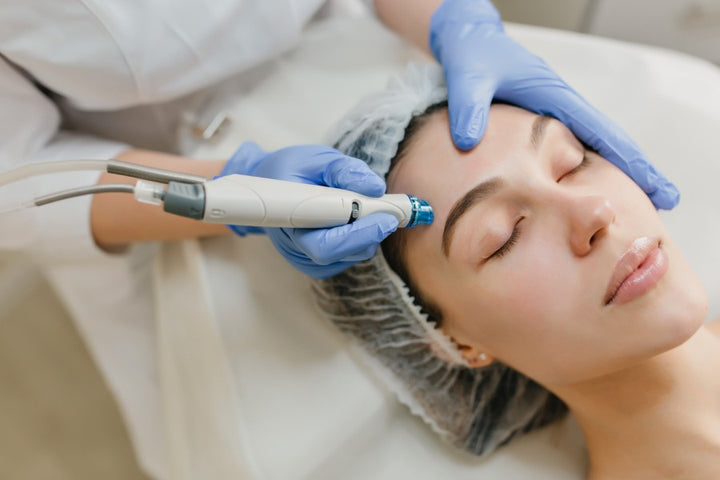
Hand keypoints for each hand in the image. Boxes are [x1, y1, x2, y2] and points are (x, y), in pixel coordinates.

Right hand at [221, 142, 398, 277]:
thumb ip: (345, 170)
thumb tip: (374, 186)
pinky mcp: (318, 264)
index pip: (324, 243)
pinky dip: (362, 238)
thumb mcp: (317, 159)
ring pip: (349, 255)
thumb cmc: (292, 171)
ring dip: (368, 233)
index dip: (357, 233)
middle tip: (392, 213)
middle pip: (340, 253)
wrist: (270, 186)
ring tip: (374, 208)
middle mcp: (295, 246)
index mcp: (288, 219)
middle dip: (370, 233)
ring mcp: (305, 259)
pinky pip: (349, 257)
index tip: (386, 217)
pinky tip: (360, 220)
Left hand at [429, 0, 678, 208]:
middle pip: (609, 142)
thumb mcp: (468, 78)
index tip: (653, 186)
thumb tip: (468, 141)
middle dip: (638, 170)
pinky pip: (573, 147)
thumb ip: (469, 107)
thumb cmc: (473, 56)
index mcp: (554, 97)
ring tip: (640, 201)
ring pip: (594, 146)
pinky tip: (593, 188)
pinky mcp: (543, 122)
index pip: (601, 132)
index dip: (629, 160)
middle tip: (665, 200)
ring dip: (617, 171)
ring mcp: (555, 115)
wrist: (469, 43)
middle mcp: (562, 107)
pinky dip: (590, 167)